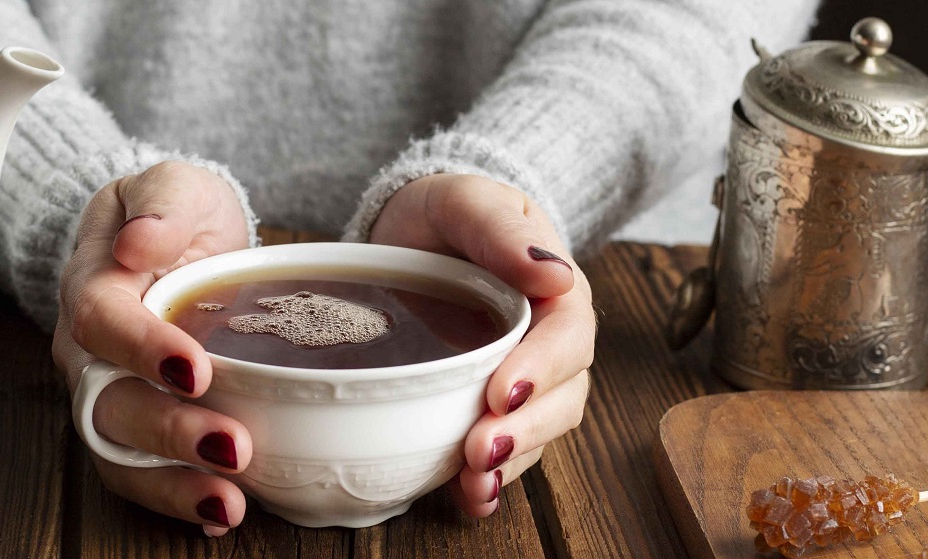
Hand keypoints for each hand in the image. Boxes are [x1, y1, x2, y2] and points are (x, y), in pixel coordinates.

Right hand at [52, 161, 251, 535]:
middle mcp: (88, 352)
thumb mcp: (174, 185)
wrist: (173, 241)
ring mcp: (108, 392)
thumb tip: (140, 242)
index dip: (142, 347)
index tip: (194, 368)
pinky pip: (142, 471)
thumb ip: (161, 205)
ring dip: (171, 483)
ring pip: (119, 450)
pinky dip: (177, 497)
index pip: (101, 320)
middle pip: (108, 401)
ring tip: (228, 505)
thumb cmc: (174, 214)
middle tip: (231, 446)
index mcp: (92, 284)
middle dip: (168, 432)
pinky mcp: (136, 424)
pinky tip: (222, 512)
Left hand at [370, 173, 593, 516]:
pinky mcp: (487, 404)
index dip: (543, 368)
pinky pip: (505, 446)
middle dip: (527, 428)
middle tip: (482, 450)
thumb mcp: (466, 201)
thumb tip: (555, 273)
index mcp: (556, 291)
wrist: (412, 230)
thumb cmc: (446, 210)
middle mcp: (549, 342)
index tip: (502, 391)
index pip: (567, 334)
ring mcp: (522, 377)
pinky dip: (491, 478)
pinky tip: (471, 497)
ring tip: (475, 483)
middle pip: (563, 395)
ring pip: (538, 430)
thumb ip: (501, 232)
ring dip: (513, 462)